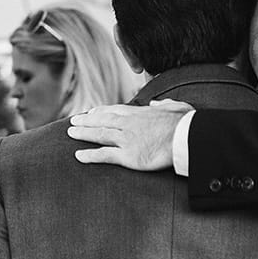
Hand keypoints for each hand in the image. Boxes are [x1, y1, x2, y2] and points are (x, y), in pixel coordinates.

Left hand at [66, 100, 193, 170]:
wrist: (187, 138)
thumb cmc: (186, 124)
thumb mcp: (177, 107)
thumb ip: (164, 105)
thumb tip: (157, 103)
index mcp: (139, 113)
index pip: (115, 110)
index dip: (100, 112)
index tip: (90, 112)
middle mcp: (128, 124)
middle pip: (102, 120)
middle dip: (86, 121)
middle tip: (73, 121)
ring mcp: (126, 139)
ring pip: (99, 134)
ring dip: (83, 134)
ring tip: (70, 133)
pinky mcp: (127, 156)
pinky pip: (104, 155)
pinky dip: (90, 155)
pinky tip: (78, 156)